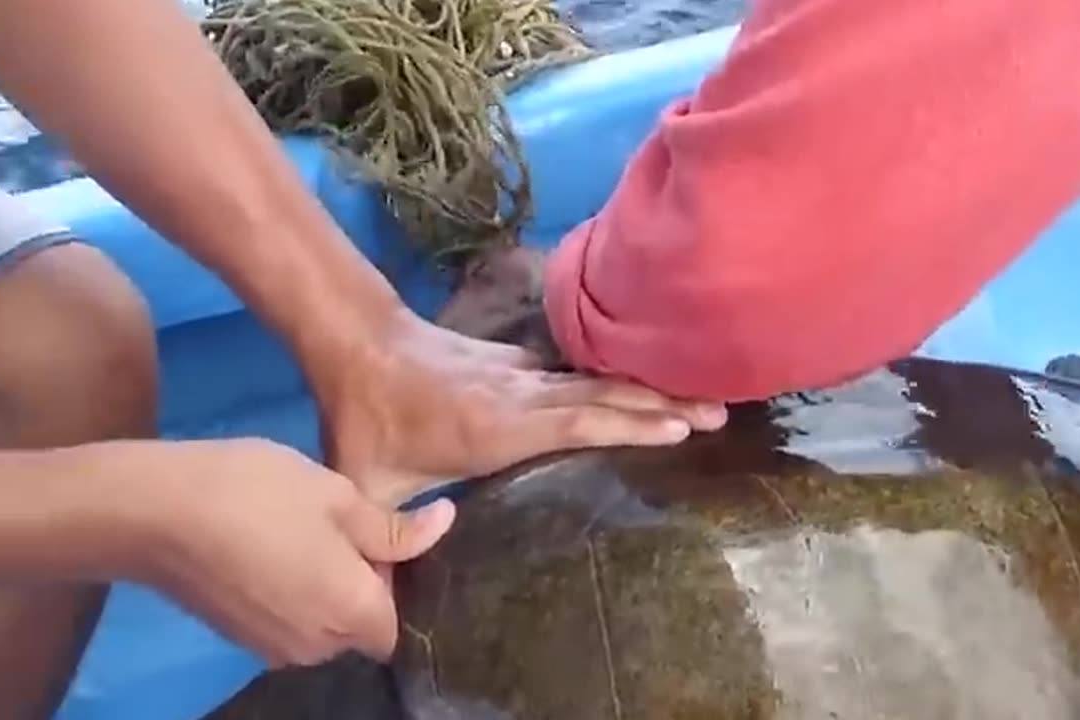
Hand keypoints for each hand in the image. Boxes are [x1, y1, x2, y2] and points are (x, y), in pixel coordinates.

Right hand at [105, 438, 454, 665]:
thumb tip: (444, 526)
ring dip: (325, 588)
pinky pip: (288, 623)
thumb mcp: (337, 495)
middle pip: (362, 628)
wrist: (152, 512)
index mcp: (353, 614)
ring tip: (300, 530)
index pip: (398, 623)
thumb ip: (393, 527)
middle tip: (339, 524)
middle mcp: (318, 647)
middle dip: (361, 584)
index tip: (381, 538)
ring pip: (324, 626)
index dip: (396, 582)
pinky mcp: (240, 638)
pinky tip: (268, 547)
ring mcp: (274, 647)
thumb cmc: (256, 493)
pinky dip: (290, 593)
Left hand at [311, 245, 726, 505]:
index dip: (628, 422)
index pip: (574, 421)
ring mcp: (523, 374)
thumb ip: (384, 540)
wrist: (358, 341)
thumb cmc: (366, 418)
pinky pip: (580, 374)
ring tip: (703, 398)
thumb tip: (384, 606)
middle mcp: (521, 395)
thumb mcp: (369, 484)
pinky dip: (619, 382)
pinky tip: (647, 390)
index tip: (681, 428)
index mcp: (495, 426)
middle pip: (603, 396)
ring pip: (598, 381)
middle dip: (664, 403)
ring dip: (651, 389)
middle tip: (720, 413)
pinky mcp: (520, 364)